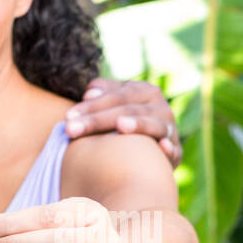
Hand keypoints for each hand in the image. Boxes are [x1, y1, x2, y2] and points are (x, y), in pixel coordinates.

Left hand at [65, 77, 181, 167]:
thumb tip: (90, 93)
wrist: (146, 151)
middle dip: (98, 120)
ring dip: (138, 125)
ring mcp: (170, 128)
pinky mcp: (175, 152)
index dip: (91, 105)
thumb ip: (100, 95)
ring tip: (121, 126)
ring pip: (152, 125)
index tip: (67, 117)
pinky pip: (173, 150)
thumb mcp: (110, 105)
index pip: (115, 95)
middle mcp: (159, 106)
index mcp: (143, 91)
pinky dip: (169, 148)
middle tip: (71, 130)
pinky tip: (162, 147)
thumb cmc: (119, 122)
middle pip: (127, 109)